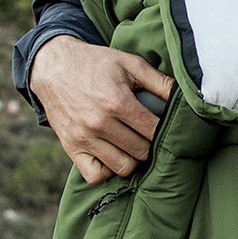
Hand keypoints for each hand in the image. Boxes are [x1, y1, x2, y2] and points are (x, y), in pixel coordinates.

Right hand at [29, 37, 174, 184]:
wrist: (53, 66)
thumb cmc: (96, 63)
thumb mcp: (129, 63)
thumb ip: (159, 81)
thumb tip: (185, 96)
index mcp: (116, 101)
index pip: (153, 131)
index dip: (165, 131)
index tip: (167, 127)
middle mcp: (99, 123)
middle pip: (141, 151)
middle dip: (151, 146)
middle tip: (152, 137)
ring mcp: (83, 138)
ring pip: (122, 167)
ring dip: (133, 160)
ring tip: (135, 146)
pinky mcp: (71, 147)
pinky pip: (94, 175)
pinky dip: (107, 171)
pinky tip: (114, 155)